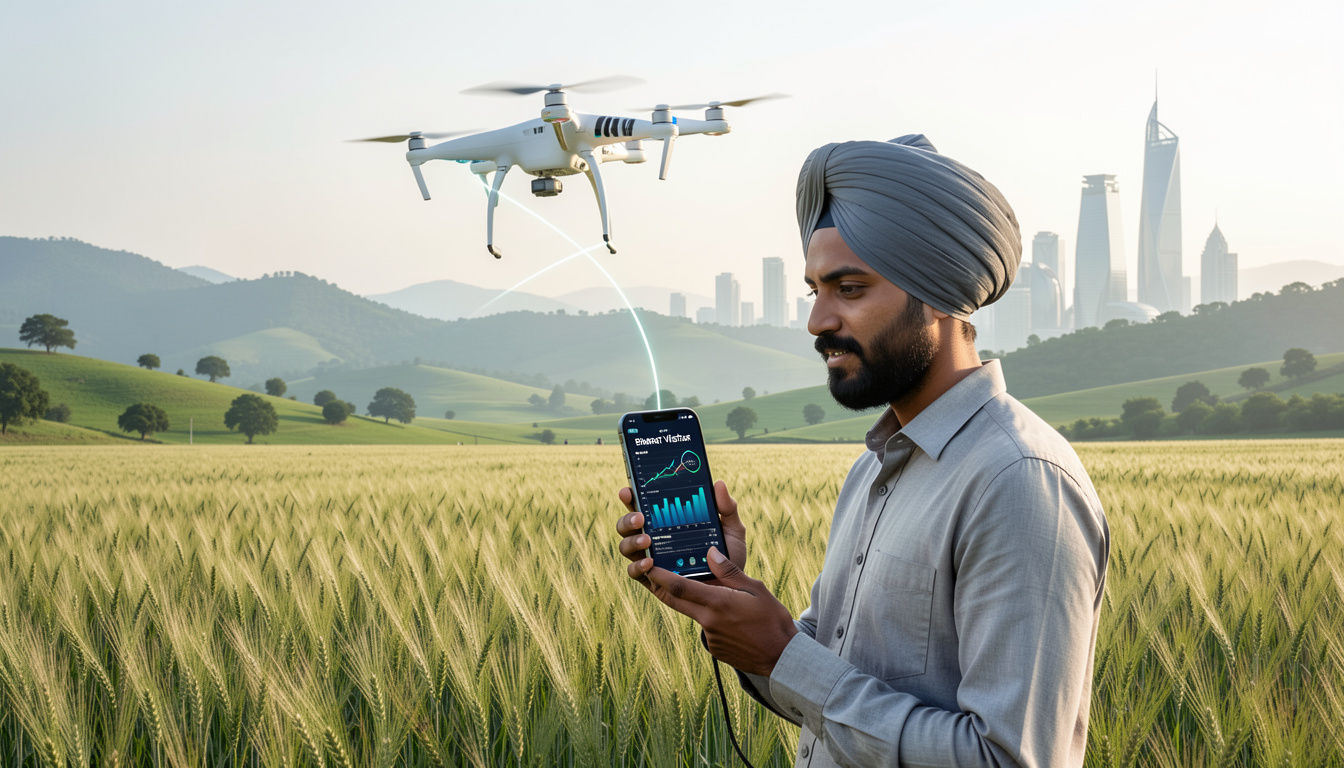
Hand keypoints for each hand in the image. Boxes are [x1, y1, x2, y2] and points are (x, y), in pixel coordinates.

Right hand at [615, 480, 746, 586]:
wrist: (731, 589)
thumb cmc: (728, 556)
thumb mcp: (731, 530)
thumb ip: (727, 508)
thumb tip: (720, 484)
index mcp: (667, 522)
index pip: (644, 505)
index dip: (631, 495)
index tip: (628, 490)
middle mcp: (654, 538)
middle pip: (628, 525)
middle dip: (628, 518)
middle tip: (641, 517)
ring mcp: (650, 559)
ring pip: (626, 546)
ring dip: (632, 541)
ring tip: (647, 540)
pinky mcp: (652, 580)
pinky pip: (634, 572)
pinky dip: (637, 566)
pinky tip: (649, 563)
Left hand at [643, 546, 796, 675]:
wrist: (782, 658)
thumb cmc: (772, 620)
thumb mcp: (755, 589)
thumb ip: (729, 571)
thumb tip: (710, 553)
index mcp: (717, 603)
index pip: (680, 586)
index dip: (660, 575)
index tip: (648, 565)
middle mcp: (708, 621)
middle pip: (674, 600)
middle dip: (658, 586)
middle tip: (649, 572)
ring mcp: (710, 637)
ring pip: (692, 613)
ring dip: (692, 601)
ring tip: (711, 592)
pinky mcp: (714, 648)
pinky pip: (705, 627)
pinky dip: (710, 618)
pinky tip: (729, 617)